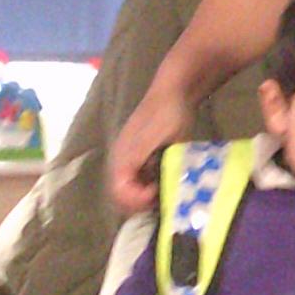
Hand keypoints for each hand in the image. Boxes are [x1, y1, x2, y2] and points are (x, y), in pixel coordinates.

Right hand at [109, 80, 190, 212]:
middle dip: (141, 202)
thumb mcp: (153, 139)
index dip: (136, 200)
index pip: (119, 192)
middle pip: (124, 194)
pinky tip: (169, 180)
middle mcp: (123, 161)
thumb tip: (127, 186)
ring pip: (134, 189)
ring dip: (148, 196)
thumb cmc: (165, 114)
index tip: (156, 194)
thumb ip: (137, 161)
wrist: (175, 92)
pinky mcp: (144, 157)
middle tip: (163, 197)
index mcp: (122, 158)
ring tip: (167, 190)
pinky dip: (153, 186)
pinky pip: (143, 180)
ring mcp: (134, 159)